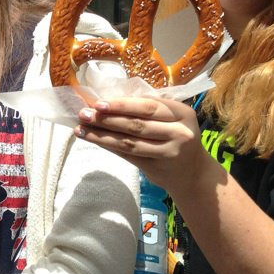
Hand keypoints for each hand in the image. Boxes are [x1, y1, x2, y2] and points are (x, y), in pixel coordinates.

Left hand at [75, 96, 211, 195]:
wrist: (193, 173)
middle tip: (83, 113)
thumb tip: (108, 100)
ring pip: (129, 142)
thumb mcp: (172, 119)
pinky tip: (93, 139)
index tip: (98, 102)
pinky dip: (108, 146)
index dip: (122, 105)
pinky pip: (128, 155)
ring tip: (81, 128)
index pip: (148, 106)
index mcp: (182, 113)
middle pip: (137, 124)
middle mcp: (179, 132)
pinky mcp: (157, 167)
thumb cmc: (175, 137)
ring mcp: (170, 152)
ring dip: (102, 134)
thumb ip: (148, 109)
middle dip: (107, 118)